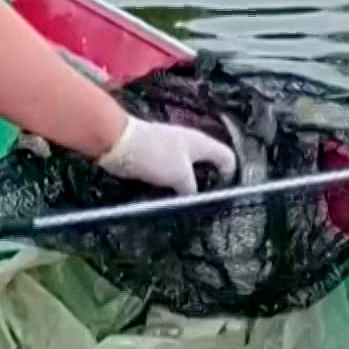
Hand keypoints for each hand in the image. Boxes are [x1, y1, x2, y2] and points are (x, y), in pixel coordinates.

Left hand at [97, 115, 237, 194]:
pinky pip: (168, 174)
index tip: (220, 196)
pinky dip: (169, 185)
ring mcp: (170, 149)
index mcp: (201, 143)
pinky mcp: (154, 157)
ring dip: (184, 187)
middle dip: (205, 184)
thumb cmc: (156, 156)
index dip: (229, 176)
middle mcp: (189, 144)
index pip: (227, 157)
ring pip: (186, 172)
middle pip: (206, 166)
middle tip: (202, 205)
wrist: (119, 143)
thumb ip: (192, 189)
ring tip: (183, 205)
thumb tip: (193, 198)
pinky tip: (165, 198)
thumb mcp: (181, 176)